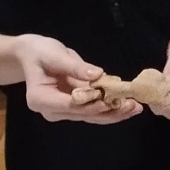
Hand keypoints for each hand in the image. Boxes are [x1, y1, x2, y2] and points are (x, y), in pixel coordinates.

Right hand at [9, 34, 140, 124]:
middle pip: (84, 114)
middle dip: (109, 111)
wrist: (33, 56)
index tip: (112, 100)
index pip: (70, 105)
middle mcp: (52, 111)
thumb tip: (97, 74)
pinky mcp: (75, 109)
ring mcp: (63, 112)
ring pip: (92, 116)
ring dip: (115, 113)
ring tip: (136, 107)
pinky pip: (95, 111)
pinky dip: (112, 109)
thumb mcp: (54, 55)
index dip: (92, 104)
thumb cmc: (40, 53)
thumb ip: (75, 66)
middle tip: (132, 105)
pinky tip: (130, 106)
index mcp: (40, 99)